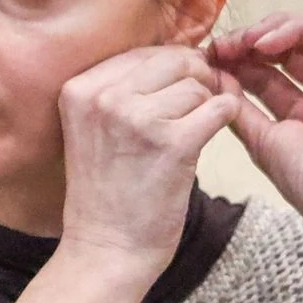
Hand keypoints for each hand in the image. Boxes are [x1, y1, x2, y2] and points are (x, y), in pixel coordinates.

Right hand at [58, 44, 240, 275]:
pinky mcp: (173, 143)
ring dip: (205, 107)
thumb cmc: (106, 192)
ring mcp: (137, 118)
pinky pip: (218, 108)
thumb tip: (184, 58)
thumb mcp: (95, 128)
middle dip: (194, 80)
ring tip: (191, 135)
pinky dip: (223, 118)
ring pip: (197, 86)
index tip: (175, 94)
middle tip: (194, 109)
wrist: (106, 249)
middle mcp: (104, 97)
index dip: (170, 69)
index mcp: (79, 88)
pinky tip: (211, 136)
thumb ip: (125, 90)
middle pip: (173, 61)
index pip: (142, 53)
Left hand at [205, 13, 302, 253]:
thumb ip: (238, 108)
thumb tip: (214, 77)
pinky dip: (294, 29)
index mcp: (301, 116)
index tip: (207, 59)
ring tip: (242, 41)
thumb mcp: (261, 141)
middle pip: (281, 53)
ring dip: (267, 32)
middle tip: (221, 45)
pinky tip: (267, 42)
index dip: (235, 63)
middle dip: (247, 44)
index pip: (263, 76)